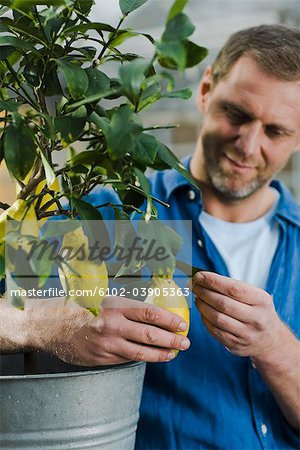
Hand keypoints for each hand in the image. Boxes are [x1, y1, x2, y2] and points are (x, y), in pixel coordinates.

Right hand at [24, 296, 189, 365]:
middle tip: (185, 342)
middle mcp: (112, 325)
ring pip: (141, 351)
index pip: (150, 313)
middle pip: (150, 334)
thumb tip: (155, 313)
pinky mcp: (102, 358)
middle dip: (172, 340)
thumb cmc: (82, 308)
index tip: (182, 324)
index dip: (169, 320)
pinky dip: (144, 359)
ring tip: (174, 353)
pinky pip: (127, 359)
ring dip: (162, 353)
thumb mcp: (104, 299)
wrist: (53, 325)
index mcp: (115, 306)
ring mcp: (107, 344)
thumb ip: (127, 307)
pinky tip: (154, 357)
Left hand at [190, 271, 285, 359]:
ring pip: (217, 318)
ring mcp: (247, 334)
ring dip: (202, 306)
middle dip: (204, 292)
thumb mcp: (255, 296)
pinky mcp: (237, 345)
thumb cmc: (257, 311)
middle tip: (194, 286)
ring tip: (197, 298)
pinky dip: (205, 320)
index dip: (213, 281)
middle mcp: (256, 318)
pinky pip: (215, 331)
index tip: (199, 276)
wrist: (271, 340)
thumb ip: (232, 287)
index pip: (233, 288)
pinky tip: (202, 312)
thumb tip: (203, 278)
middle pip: (223, 303)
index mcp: (262, 300)